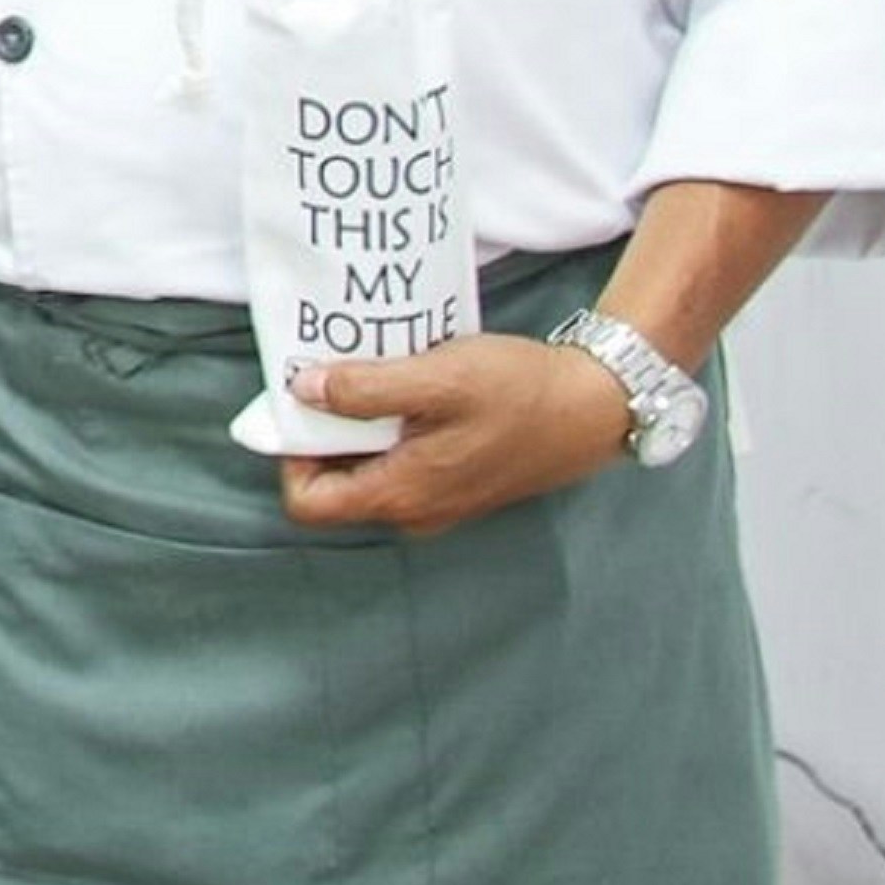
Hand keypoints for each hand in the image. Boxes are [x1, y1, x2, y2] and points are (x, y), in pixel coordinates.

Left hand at [275, 334, 636, 536]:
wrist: (595, 406)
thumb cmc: (519, 392)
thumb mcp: (437, 379)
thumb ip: (365, 390)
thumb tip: (302, 391)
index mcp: (401, 495)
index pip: (307, 501)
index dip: (290, 452)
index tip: (298, 402)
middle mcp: (415, 510)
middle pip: (334, 483)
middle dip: (322, 431)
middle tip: (329, 376)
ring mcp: (438, 499)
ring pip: (368, 467)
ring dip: (357, 424)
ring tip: (368, 373)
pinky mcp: (456, 480)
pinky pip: (400, 459)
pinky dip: (391, 426)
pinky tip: (405, 385)